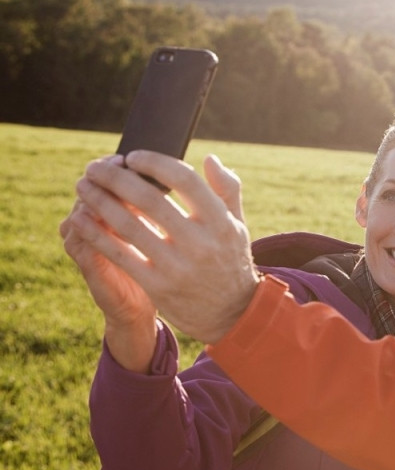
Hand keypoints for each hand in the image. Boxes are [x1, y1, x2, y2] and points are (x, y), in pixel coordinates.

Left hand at [65, 152, 259, 344]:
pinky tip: (82, 220)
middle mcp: (201, 242)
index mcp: (221, 221)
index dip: (154, 163)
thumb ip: (227, 189)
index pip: (184, 179)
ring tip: (83, 187)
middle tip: (94, 167)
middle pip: (150, 199)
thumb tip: (210, 158)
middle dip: (115, 178)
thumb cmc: (230, 260)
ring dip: (99, 202)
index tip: (132, 156)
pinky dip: (97, 235)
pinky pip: (120, 255)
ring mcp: (178, 265)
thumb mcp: (238, 224)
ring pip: (129, 226)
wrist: (232, 313)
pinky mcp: (158, 286)